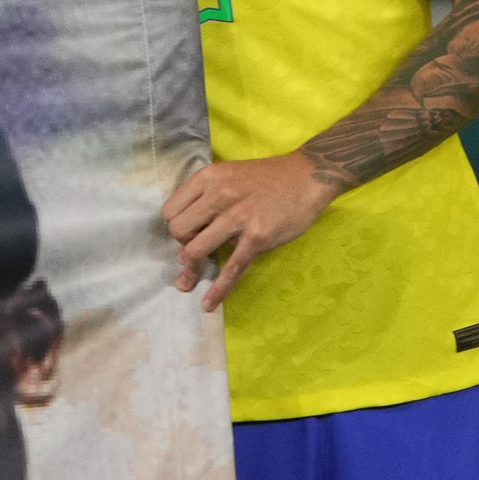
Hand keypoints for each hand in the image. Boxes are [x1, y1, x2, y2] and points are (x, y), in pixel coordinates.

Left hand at [164, 151, 327, 306]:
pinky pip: (232, 268)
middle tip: (198, 248)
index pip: (170, 211)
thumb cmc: (266, 178)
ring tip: (189, 281)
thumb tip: (187, 240)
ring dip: (191, 269)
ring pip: (197, 250)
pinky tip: (209, 303)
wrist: (308, 176)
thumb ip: (205, 200)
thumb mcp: (227, 176)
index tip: (190, 232)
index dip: (176, 225)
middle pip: (178, 231)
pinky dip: (219, 289)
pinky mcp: (259, 237)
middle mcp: (219, 195)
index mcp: (208, 178)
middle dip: (182, 245)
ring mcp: (239, 217)